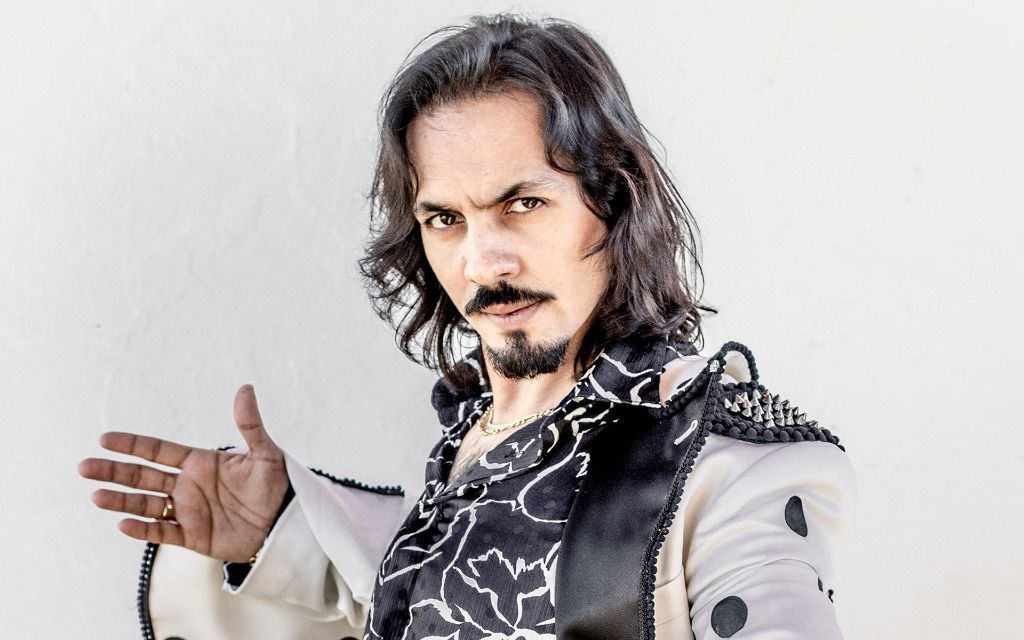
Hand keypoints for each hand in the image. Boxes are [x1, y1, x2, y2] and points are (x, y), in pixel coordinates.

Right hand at [78, 385, 289, 562]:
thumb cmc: (276, 484)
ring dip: (121, 501)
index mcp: (199, 462)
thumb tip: (245, 387)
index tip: (104, 439)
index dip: (132, 444)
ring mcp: (188, 511)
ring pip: (146, 505)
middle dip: (114, 471)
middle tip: (84, 466)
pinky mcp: (193, 536)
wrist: (285, 521)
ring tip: (95, 495)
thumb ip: (250, 424)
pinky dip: (143, 530)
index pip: (157, 450)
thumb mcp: (264, 453)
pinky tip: (123, 524)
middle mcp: (188, 485)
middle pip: (143, 476)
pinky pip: (162, 533)